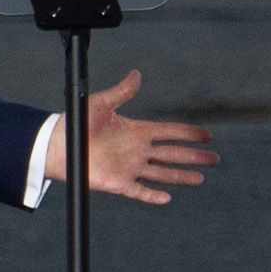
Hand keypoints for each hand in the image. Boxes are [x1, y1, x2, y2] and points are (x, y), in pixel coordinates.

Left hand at [61, 69, 215, 205]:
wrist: (56, 145)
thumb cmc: (77, 123)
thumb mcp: (102, 103)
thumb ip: (122, 92)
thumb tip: (136, 74)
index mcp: (137, 131)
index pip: (169, 132)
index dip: (188, 133)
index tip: (207, 135)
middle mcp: (137, 150)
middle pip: (172, 154)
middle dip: (194, 157)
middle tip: (215, 159)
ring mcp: (128, 168)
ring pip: (161, 173)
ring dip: (181, 176)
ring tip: (201, 178)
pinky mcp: (117, 183)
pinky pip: (139, 191)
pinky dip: (152, 195)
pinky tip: (168, 197)